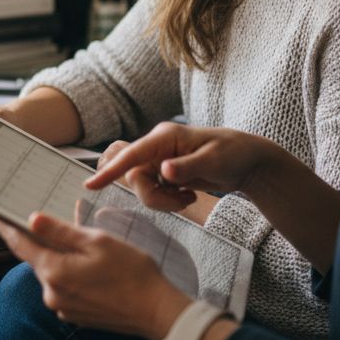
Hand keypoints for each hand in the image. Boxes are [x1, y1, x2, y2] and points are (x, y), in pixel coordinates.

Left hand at [0, 212, 191, 339]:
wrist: (156, 311)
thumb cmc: (132, 273)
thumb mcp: (97, 242)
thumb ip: (61, 232)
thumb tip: (33, 220)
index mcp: (54, 271)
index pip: (19, 244)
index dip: (5, 226)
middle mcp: (51, 292)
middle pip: (37, 258)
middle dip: (41, 240)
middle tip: (51, 222)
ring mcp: (62, 306)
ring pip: (52, 272)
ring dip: (60, 258)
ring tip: (84, 247)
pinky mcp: (74, 314)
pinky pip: (64, 287)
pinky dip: (70, 274)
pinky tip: (92, 268)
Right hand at [88, 122, 287, 212]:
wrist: (248, 162)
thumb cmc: (234, 153)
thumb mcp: (214, 160)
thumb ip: (187, 167)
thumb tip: (163, 171)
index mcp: (165, 138)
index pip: (131, 155)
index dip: (111, 170)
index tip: (91, 184)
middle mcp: (157, 149)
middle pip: (134, 178)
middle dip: (153, 196)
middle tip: (183, 201)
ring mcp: (159, 162)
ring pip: (142, 188)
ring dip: (163, 201)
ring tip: (188, 198)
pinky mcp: (164, 174)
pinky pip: (153, 193)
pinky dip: (168, 201)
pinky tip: (188, 196)